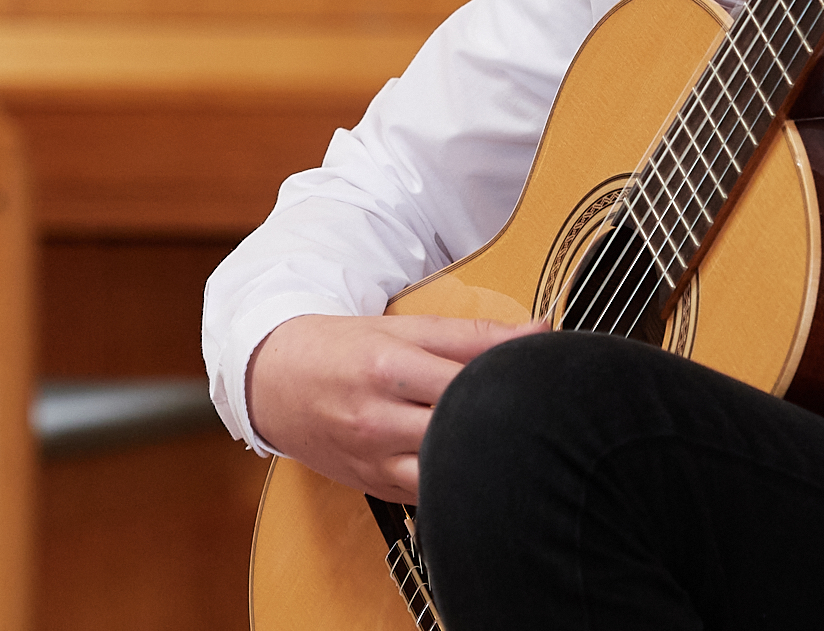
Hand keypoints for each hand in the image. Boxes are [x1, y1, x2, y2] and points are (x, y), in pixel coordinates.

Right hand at [246, 313, 542, 503]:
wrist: (275, 382)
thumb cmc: (344, 348)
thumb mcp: (403, 327)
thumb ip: (473, 334)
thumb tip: (540, 330)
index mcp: (388, 365)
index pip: (470, 377)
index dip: (517, 376)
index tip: (547, 372)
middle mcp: (378, 418)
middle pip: (461, 428)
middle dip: (505, 421)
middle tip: (541, 411)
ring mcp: (374, 460)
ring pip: (447, 474)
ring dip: (482, 460)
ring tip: (511, 442)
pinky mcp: (375, 488)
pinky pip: (429, 496)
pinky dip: (456, 481)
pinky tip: (475, 464)